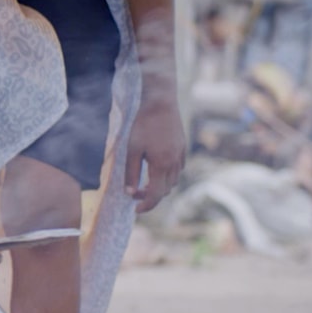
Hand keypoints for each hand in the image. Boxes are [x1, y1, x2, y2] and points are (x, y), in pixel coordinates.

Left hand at [125, 97, 186, 213]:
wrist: (160, 102)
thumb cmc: (143, 125)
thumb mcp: (131, 150)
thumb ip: (130, 173)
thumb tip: (129, 192)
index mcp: (162, 165)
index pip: (156, 195)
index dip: (146, 205)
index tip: (136, 209)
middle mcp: (175, 163)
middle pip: (165, 190)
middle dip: (151, 196)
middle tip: (134, 193)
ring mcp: (181, 155)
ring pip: (173, 180)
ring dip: (160, 186)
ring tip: (143, 183)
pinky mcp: (182, 148)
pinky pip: (177, 169)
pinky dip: (167, 175)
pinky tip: (156, 168)